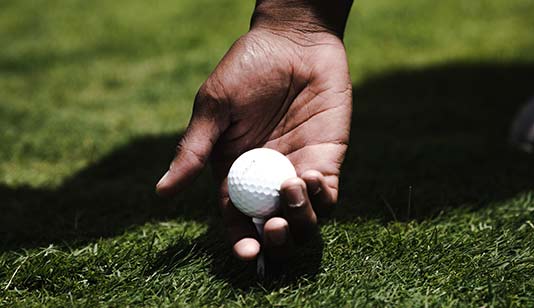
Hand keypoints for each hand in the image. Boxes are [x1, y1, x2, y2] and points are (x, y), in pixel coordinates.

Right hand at [156, 27, 351, 260]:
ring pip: (304, 219)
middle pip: (273, 227)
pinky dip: (321, 198)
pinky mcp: (326, 160)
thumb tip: (162, 193)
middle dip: (275, 239)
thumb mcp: (215, 107)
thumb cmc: (247, 68)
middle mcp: (266, 180)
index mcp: (235, 173)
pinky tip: (308, 177)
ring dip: (299, 219)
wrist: (293, 42)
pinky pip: (327, 194)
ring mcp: (298, 171)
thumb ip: (194, 150)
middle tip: (273, 228)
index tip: (249, 253)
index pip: (237, 219)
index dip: (242, 240)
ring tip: (291, 189)